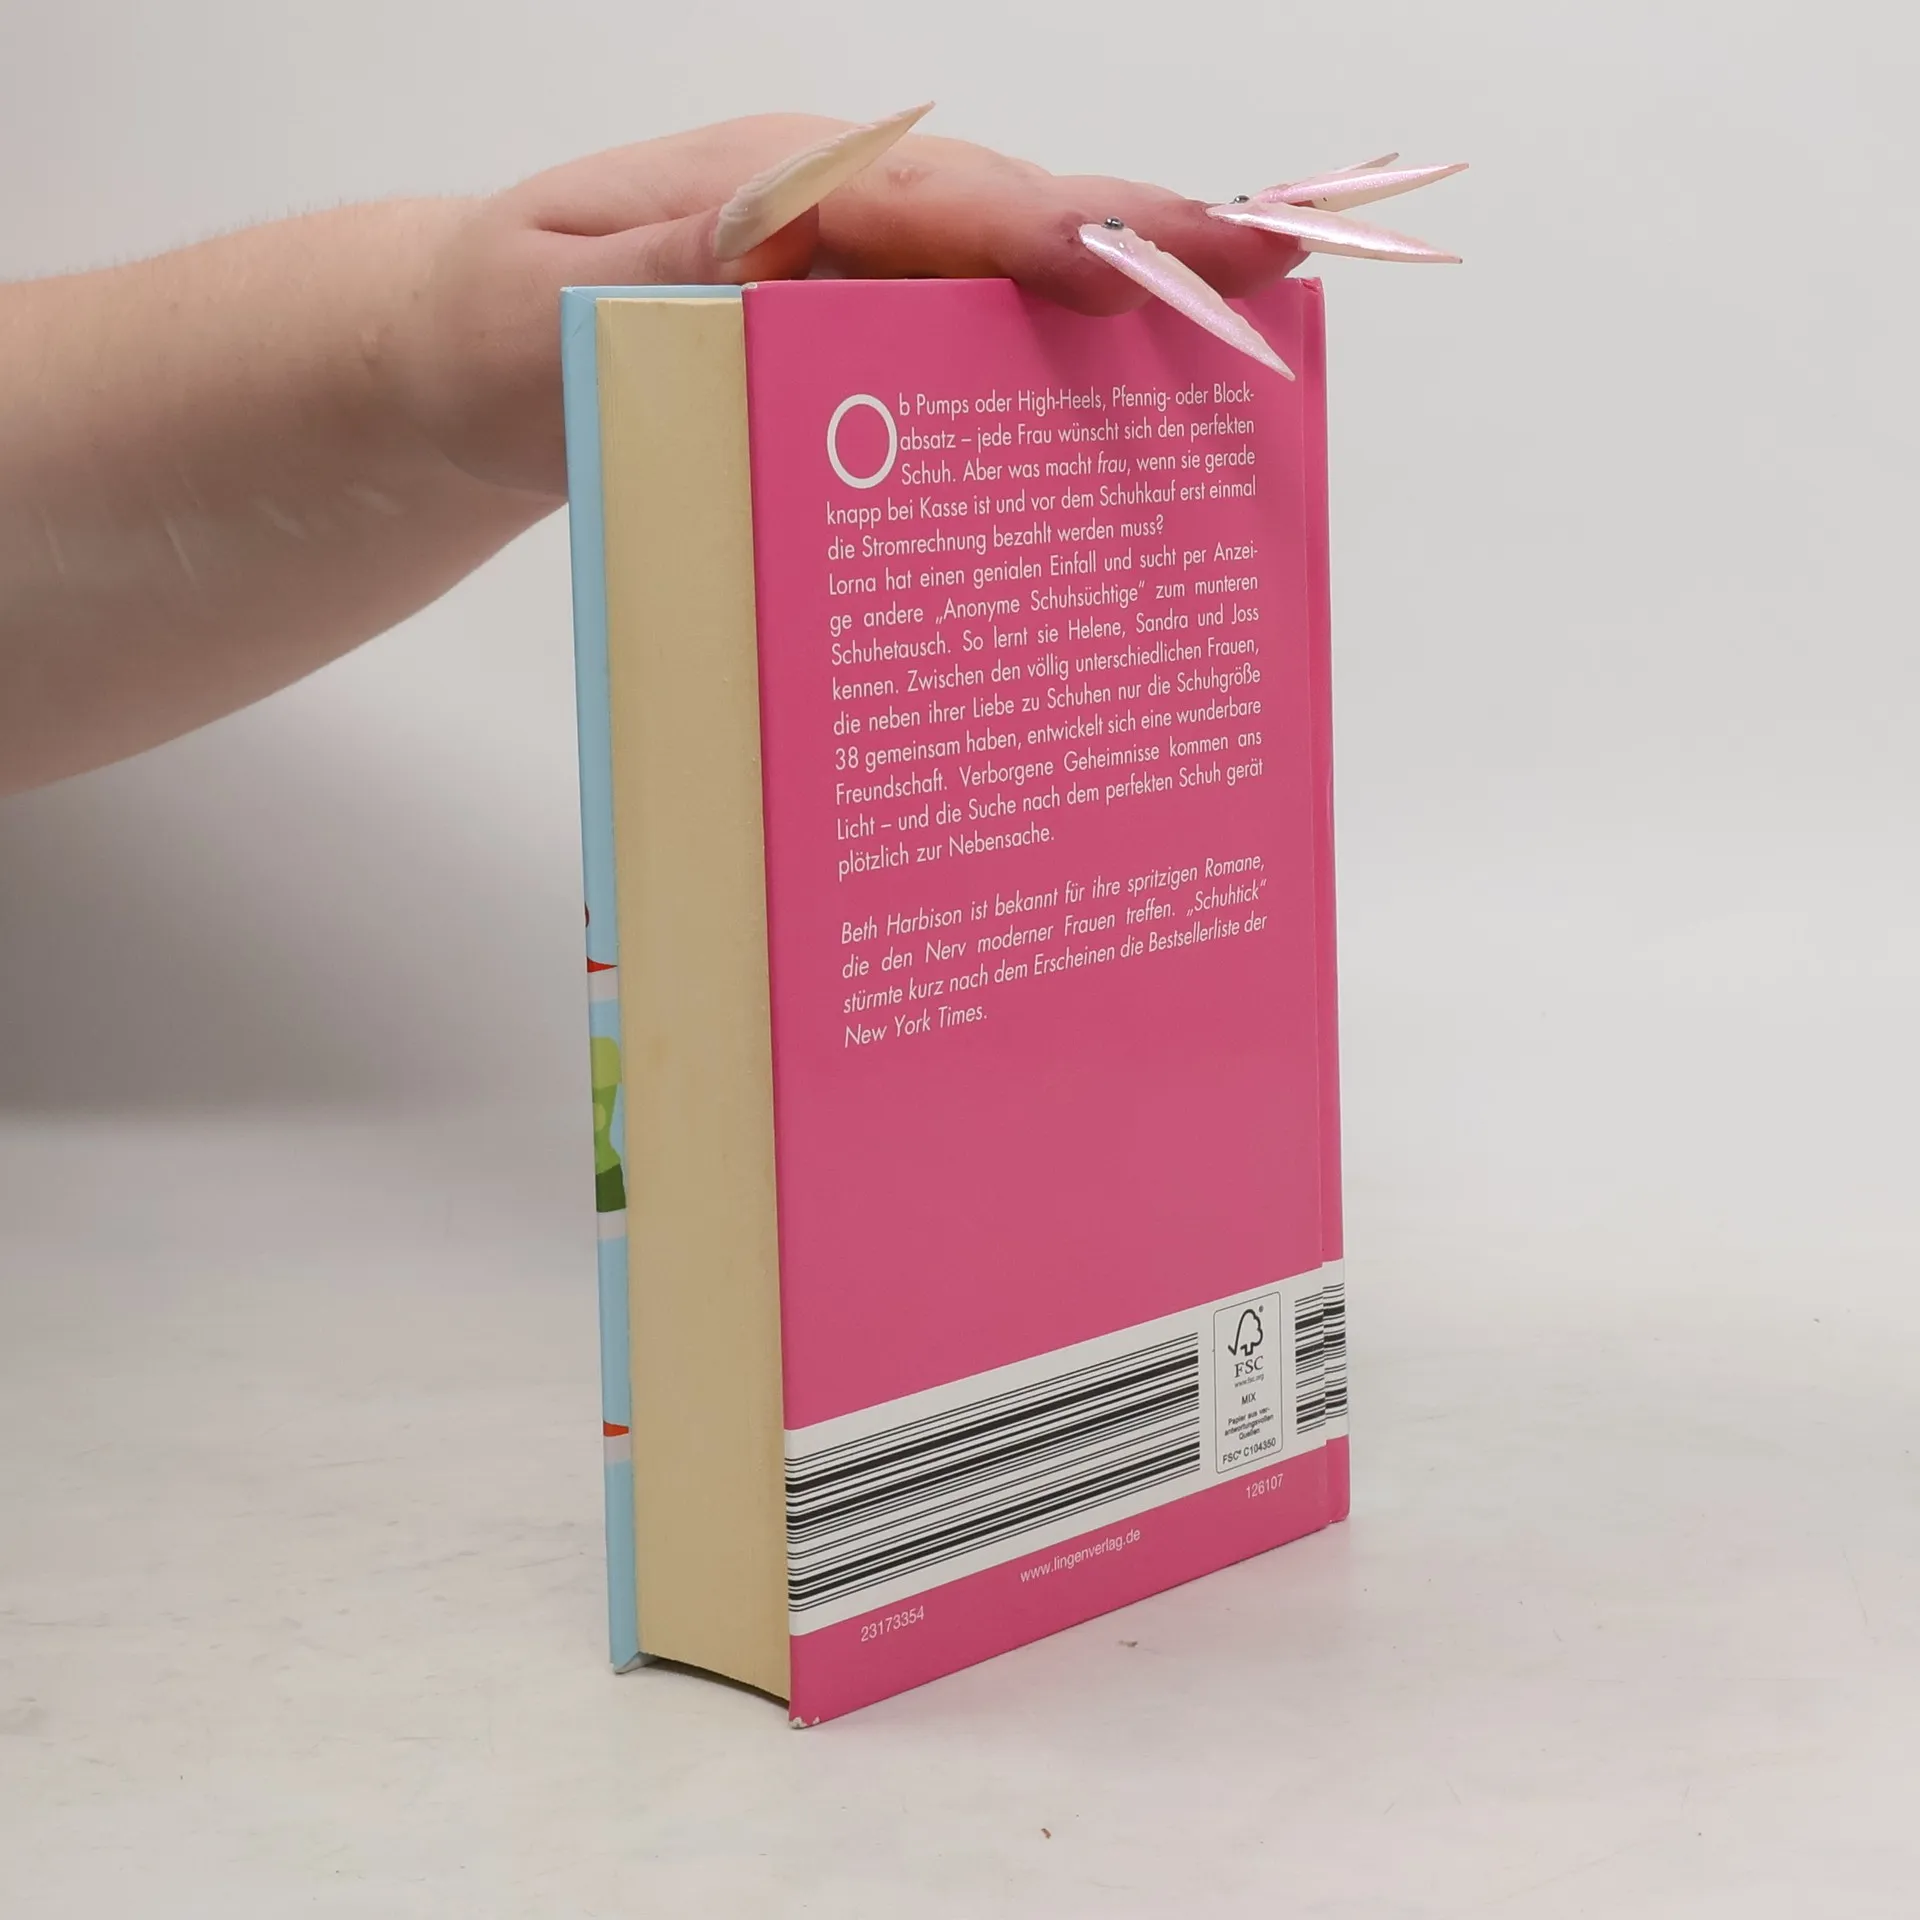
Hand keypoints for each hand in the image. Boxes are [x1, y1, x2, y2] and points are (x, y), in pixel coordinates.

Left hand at [386, 114, 1304, 498]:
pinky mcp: (855, 358)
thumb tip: (785, 229)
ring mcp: (856, 291)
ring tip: (1244, 359)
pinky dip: (1044, 390)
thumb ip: (664, 270)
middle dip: (1146, 260)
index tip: (1168, 252)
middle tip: (1279, 279)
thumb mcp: (545, 307)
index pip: (948, 196)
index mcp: (780, 187)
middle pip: (1015, 236)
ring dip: (1119, 330)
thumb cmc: (487, 334)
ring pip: (1008, 301)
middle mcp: (841, 224)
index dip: (1063, 227)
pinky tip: (1111, 439)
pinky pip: (965, 364)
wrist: (458, 372)